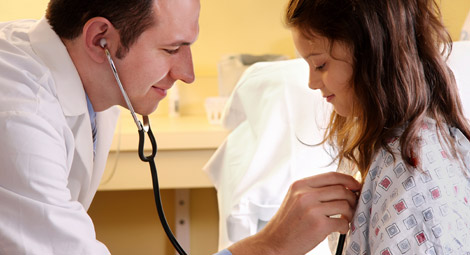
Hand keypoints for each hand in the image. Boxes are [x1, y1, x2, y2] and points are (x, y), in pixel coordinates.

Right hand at [228, 172, 360, 254]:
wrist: (274, 242)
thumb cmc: (288, 223)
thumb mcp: (295, 199)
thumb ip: (314, 191)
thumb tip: (343, 187)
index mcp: (300, 185)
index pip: (331, 176)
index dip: (348, 180)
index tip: (356, 186)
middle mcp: (305, 194)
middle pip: (341, 189)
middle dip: (352, 198)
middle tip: (353, 206)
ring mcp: (312, 209)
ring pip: (345, 205)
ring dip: (350, 213)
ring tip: (346, 219)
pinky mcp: (319, 225)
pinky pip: (342, 222)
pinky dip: (345, 227)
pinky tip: (340, 229)